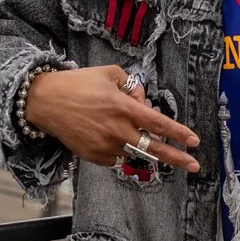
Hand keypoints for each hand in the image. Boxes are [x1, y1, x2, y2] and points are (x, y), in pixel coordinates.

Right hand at [25, 64, 200, 172]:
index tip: (194, 142)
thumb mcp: (109, 73)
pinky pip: (116, 157)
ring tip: (127, 133)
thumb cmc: (78, 84)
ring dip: (138, 145)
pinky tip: (106, 134)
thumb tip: (144, 103)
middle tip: (194, 166)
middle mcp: (117, 129)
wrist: (45, 102)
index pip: (158, 123)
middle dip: (177, 158)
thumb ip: (133, 87)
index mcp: (123, 107)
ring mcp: (105, 145)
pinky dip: (119, 148)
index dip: (179, 133)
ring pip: (133, 151)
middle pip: (153, 148)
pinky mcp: (93, 156)